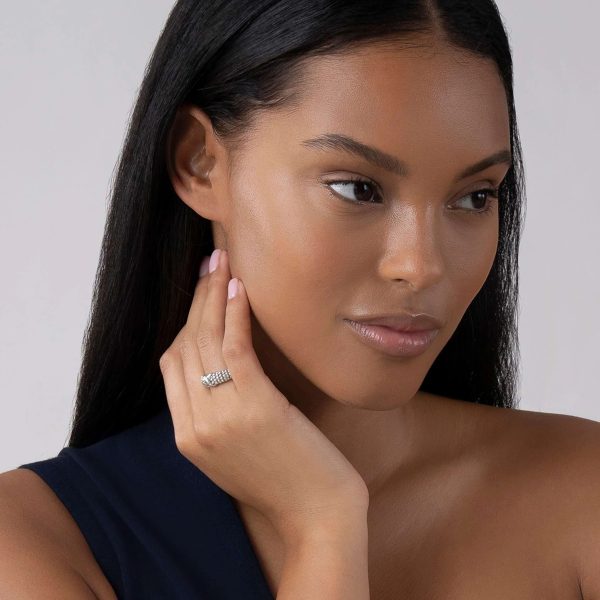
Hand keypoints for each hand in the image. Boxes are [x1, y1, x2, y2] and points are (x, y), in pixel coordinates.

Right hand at [158, 248, 368, 542]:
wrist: (316, 517)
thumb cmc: (284, 481)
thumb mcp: (234, 451)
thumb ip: (215, 414)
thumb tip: (218, 367)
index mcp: (186, 437)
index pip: (172, 365)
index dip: (185, 323)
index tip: (200, 294)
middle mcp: (195, 426)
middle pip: (185, 346)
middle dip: (196, 299)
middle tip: (209, 264)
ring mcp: (221, 418)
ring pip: (206, 341)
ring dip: (213, 295)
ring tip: (222, 263)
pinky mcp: (255, 408)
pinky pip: (235, 349)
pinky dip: (234, 315)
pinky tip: (239, 288)